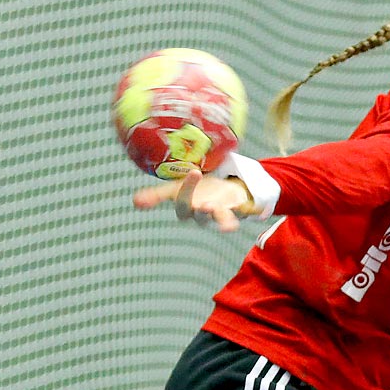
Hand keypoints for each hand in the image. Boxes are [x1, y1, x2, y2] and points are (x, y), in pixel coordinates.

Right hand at [131, 169, 254, 231]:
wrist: (218, 191)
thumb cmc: (193, 190)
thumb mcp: (174, 189)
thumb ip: (155, 195)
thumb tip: (134, 202)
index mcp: (186, 207)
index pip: (183, 203)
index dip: (187, 189)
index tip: (194, 171)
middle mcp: (202, 213)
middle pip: (201, 213)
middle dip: (203, 210)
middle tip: (207, 204)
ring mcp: (219, 212)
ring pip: (220, 218)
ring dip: (222, 219)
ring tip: (226, 218)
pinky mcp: (234, 210)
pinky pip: (240, 213)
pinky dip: (246, 211)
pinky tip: (255, 208)